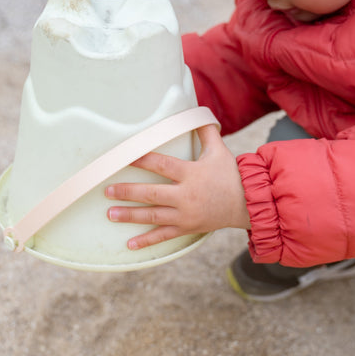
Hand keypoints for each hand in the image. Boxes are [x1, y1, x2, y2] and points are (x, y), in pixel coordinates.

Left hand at [105, 124, 249, 249]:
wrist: (247, 203)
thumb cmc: (230, 174)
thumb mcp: (218, 150)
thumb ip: (204, 131)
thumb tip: (196, 111)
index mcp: (191, 174)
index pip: (161, 165)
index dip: (142, 160)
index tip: (123, 157)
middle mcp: (186, 196)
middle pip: (152, 194)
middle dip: (128, 192)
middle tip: (107, 191)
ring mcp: (185, 215)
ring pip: (153, 216)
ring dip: (130, 215)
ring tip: (110, 214)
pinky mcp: (187, 228)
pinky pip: (164, 236)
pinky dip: (147, 241)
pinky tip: (129, 244)